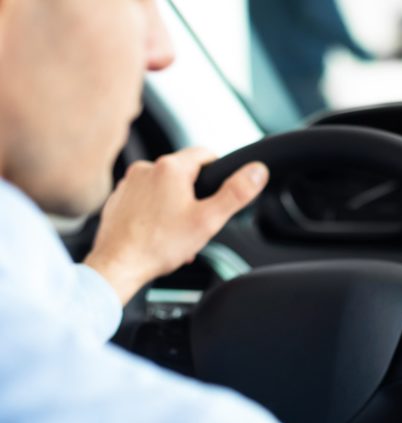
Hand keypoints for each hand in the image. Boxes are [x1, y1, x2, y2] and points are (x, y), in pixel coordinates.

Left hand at [84, 147, 268, 303]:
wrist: (118, 265)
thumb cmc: (159, 245)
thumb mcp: (209, 220)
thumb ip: (236, 193)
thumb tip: (257, 172)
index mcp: (171, 168)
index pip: (205, 153)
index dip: (218, 172)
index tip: (219, 193)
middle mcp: (146, 169)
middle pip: (184, 173)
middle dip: (195, 195)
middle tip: (198, 222)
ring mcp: (129, 183)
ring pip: (164, 187)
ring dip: (175, 205)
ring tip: (177, 233)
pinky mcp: (118, 199)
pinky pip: (145, 199)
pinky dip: (155, 213)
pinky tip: (159, 234)